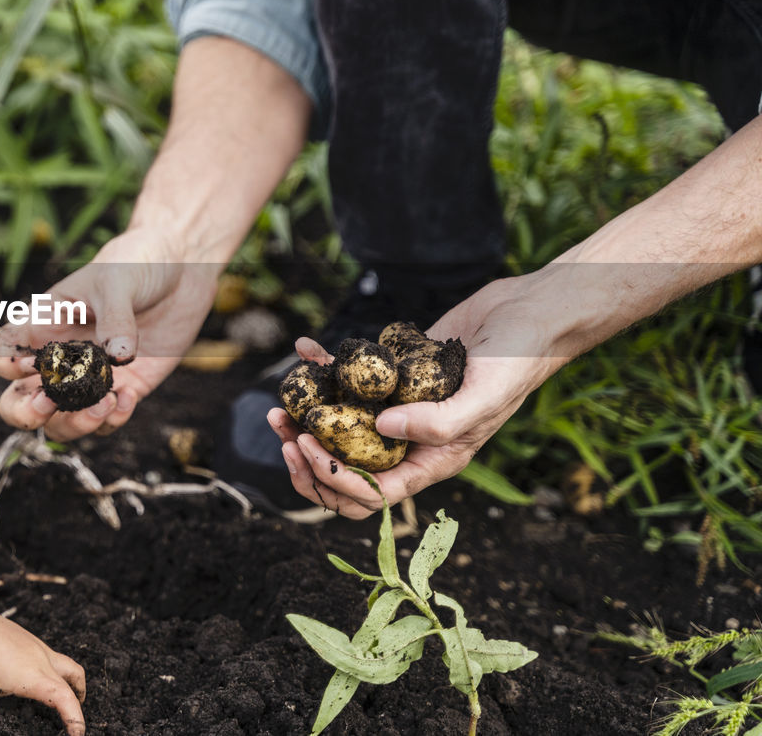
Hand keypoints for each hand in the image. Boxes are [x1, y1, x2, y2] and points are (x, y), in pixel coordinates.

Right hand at [0, 228, 218, 440]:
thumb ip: (115, 317)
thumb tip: (118, 357)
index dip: (2, 366)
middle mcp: (59, 359)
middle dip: (25, 413)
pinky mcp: (124, 389)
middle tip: (50, 402)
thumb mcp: (118, 281)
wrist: (182, 268)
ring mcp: (89, 379)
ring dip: (74, 424)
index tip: (32, 362)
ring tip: (104, 402)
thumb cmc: (136, 263)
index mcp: (42, 325)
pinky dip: (113, 421)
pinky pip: (106, 423)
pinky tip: (129, 396)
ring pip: (60, 424)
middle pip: (17, 403)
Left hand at [0, 554, 85, 733]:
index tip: (77, 735)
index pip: (66, 700)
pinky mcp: (24, 636)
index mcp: (32, 676)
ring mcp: (33, 644)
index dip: (76, 719)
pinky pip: (49, 654)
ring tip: (62, 697)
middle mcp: (39, 658)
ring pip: (64, 663)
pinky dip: (55, 670)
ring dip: (71, 681)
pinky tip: (33, 677)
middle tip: (73, 720)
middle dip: (79, 700)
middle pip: (74, 677)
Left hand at [269, 276, 565, 517]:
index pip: (373, 494)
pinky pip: (349, 380)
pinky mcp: (391, 374)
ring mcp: (397, 407)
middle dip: (309, 460)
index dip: (333, 480)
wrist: (527, 314)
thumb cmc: (517, 362)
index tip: (307, 446)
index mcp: (432, 460)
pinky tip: (305, 349)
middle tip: (283, 430)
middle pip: (347, 471)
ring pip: (340, 430)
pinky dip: (323, 367)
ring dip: (306, 421)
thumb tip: (381, 429)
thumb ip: (438, 421)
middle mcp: (410, 440)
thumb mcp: (484, 397)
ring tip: (281, 403)